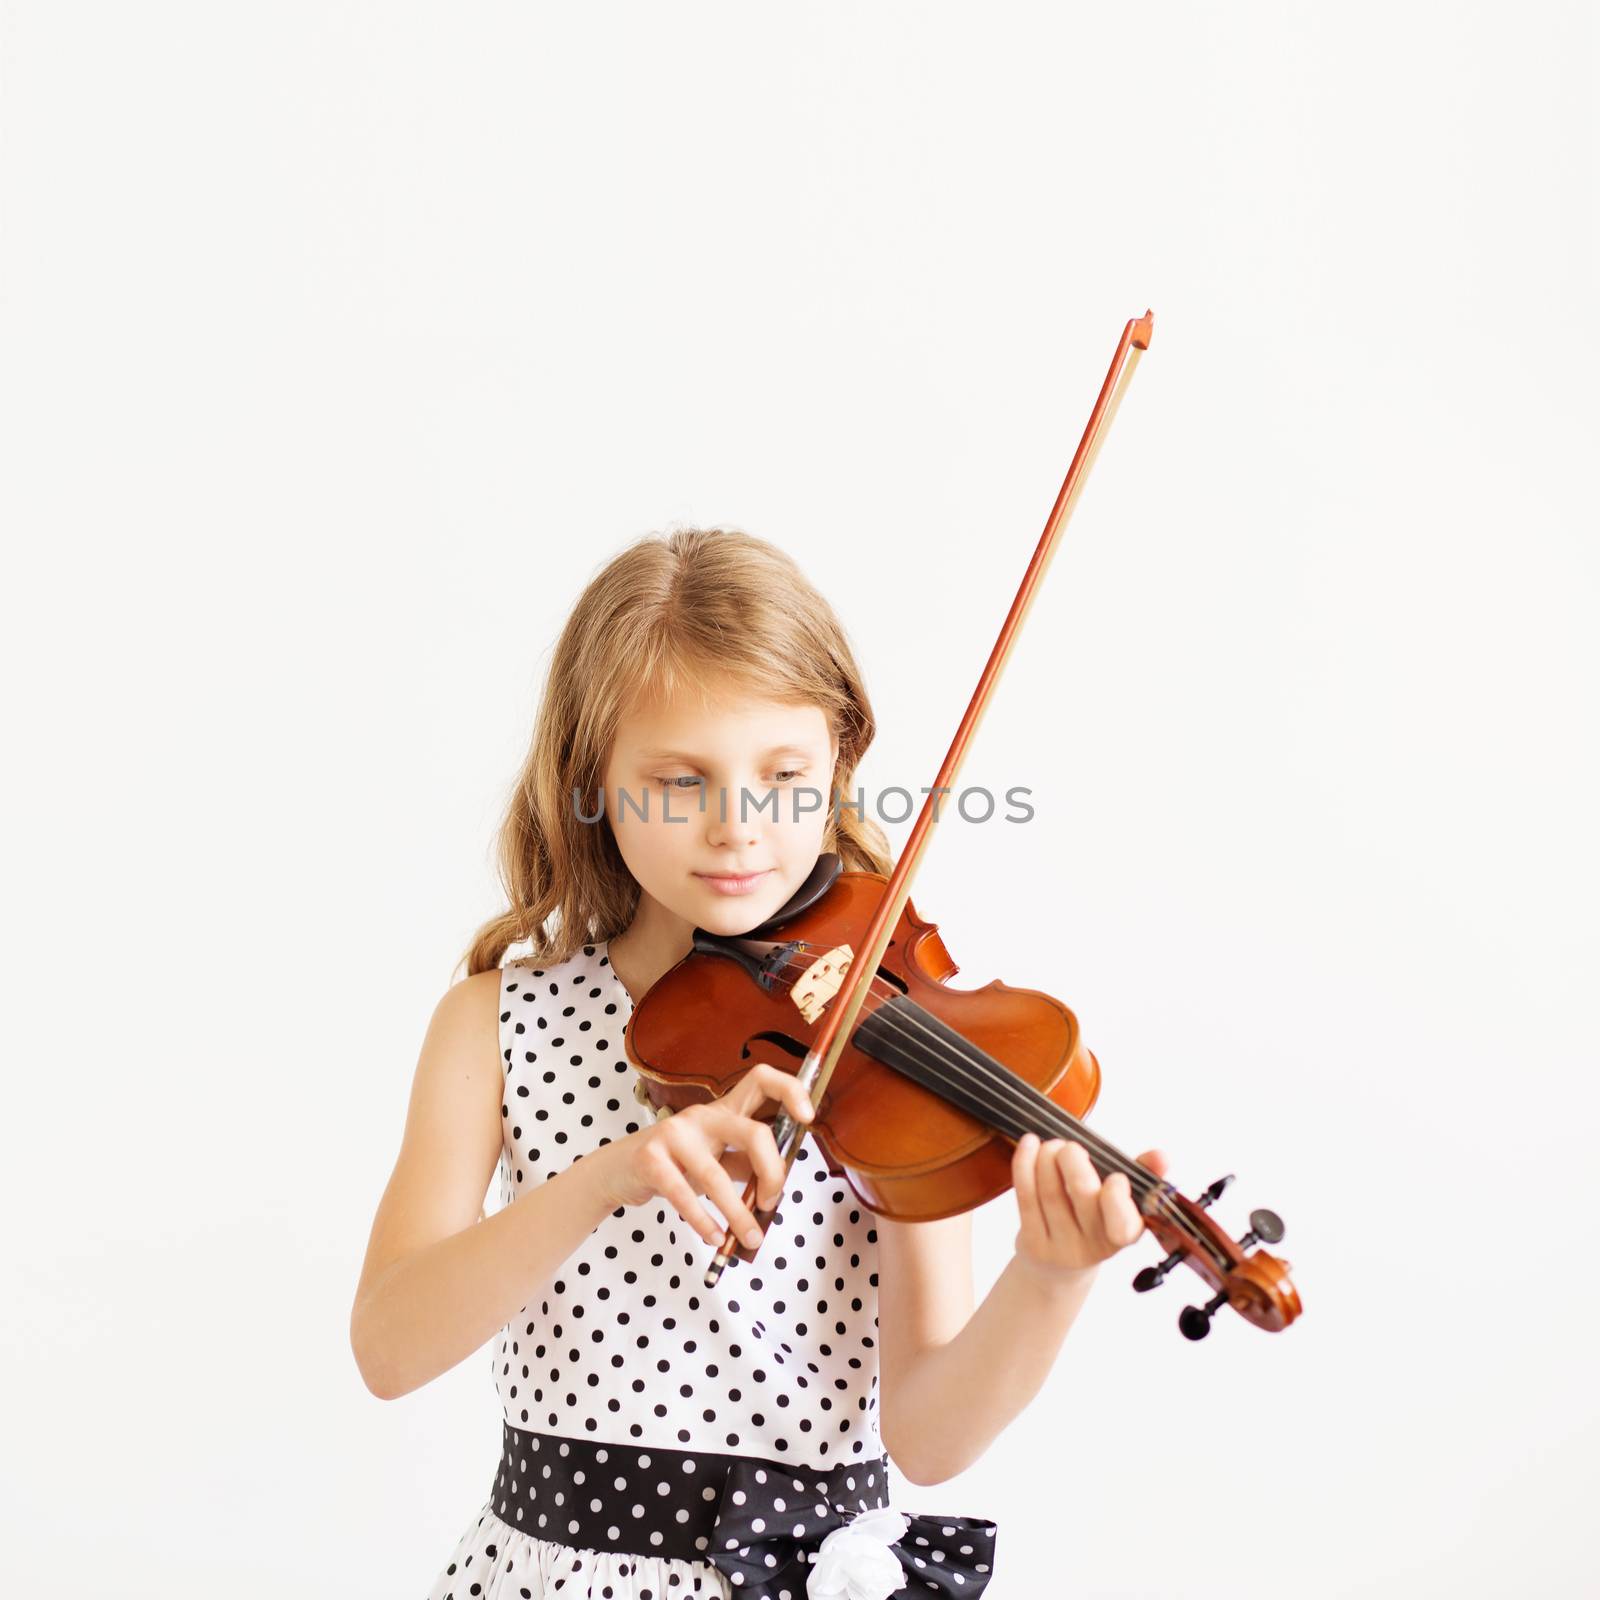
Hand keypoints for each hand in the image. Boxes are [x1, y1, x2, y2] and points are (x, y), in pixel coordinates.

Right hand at [599, 1063, 814, 1250]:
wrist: (618, 1170)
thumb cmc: (677, 1164)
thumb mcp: (716, 1159)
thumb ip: (747, 1164)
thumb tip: (780, 1184)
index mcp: (725, 1110)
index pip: (761, 1080)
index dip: (790, 1091)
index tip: (809, 1118)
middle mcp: (702, 1115)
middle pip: (752, 1131)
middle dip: (772, 1171)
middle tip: (772, 1201)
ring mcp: (674, 1134)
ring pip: (717, 1175)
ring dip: (738, 1214)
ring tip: (750, 1238)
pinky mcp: (651, 1158)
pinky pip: (684, 1194)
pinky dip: (703, 1221)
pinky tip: (713, 1236)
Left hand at [1011, 1132, 1168, 1287]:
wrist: (1059, 1268)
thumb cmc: (1096, 1220)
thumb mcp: (1123, 1202)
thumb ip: (1143, 1175)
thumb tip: (1161, 1155)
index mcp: (1125, 1234)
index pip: (1123, 1223)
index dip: (1116, 1199)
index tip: (1115, 1177)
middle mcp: (1095, 1245)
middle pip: (1082, 1195)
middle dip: (1073, 1161)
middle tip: (1071, 1147)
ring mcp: (1061, 1247)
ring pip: (1050, 1192)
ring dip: (1047, 1158)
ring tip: (1051, 1146)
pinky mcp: (1032, 1243)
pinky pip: (1025, 1197)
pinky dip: (1024, 1164)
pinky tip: (1029, 1144)